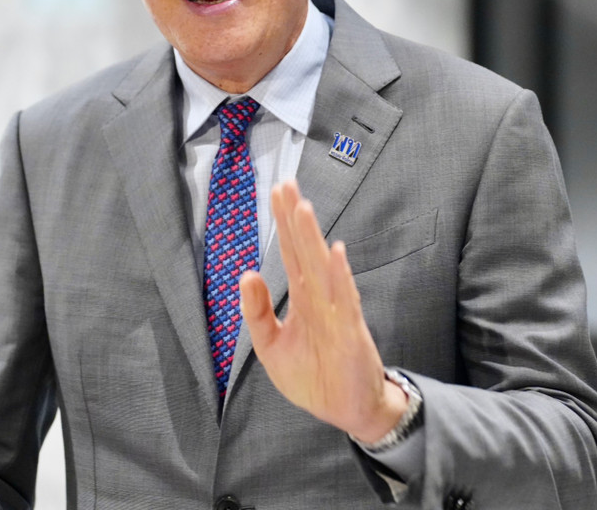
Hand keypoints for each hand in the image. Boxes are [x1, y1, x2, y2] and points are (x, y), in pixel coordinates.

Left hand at [239, 179, 407, 443]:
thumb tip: (246, 274)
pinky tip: (335, 252)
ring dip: (312, 239)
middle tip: (286, 184)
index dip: (284, 224)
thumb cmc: (313, 377)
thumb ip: (256, 313)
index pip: (291, 253)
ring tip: (302, 208)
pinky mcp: (350, 333)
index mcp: (303, 299)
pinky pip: (344, 301)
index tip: (276, 191)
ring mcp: (336, 313)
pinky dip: (340, 276)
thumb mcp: (271, 348)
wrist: (347, 411)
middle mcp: (320, 298)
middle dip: (295, 219)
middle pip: (305, 251)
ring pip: (322, 268)